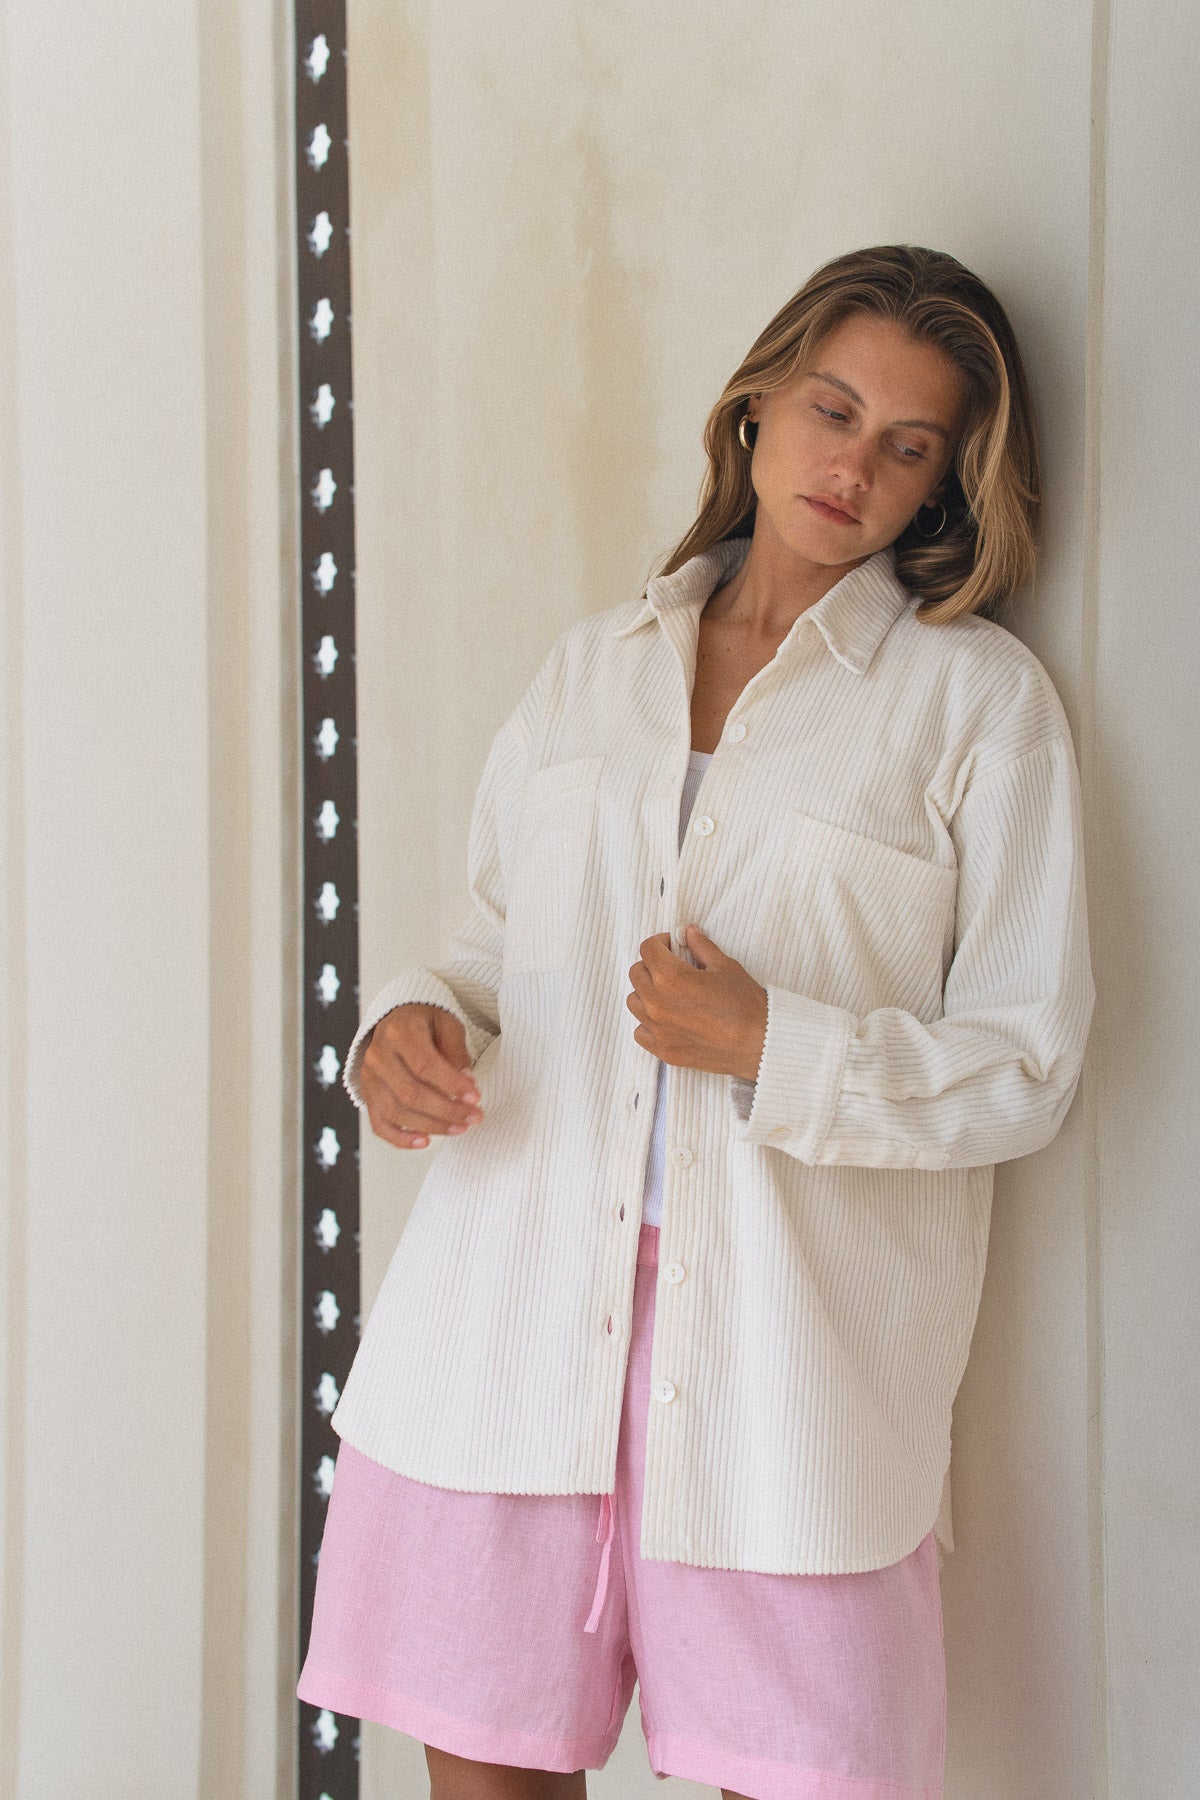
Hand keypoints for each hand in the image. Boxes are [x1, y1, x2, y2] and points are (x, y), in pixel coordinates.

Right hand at [359, 1003, 484, 1149]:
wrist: (397, 1021)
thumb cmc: (426, 1023)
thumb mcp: (447, 1024)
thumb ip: (456, 1051)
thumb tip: (466, 1083)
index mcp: (399, 1033)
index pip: (424, 1065)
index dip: (451, 1084)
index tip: (475, 1096)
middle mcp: (378, 1056)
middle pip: (411, 1093)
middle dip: (446, 1110)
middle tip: (474, 1117)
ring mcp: (369, 1078)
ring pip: (397, 1112)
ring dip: (431, 1126)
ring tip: (459, 1128)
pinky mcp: (368, 1095)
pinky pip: (380, 1124)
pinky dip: (401, 1139)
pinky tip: (425, 1142)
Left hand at [625, 924, 767, 1082]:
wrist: (759, 1044)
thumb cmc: (746, 1004)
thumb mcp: (725, 966)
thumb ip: (701, 947)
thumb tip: (689, 933)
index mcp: (670, 978)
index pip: (647, 949)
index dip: (660, 942)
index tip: (671, 946)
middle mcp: (657, 1003)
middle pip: (636, 973)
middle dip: (652, 965)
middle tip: (672, 967)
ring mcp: (658, 1030)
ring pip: (634, 1002)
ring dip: (646, 992)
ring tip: (668, 993)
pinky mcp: (663, 1051)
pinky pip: (640, 1031)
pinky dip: (648, 1022)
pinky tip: (668, 1018)